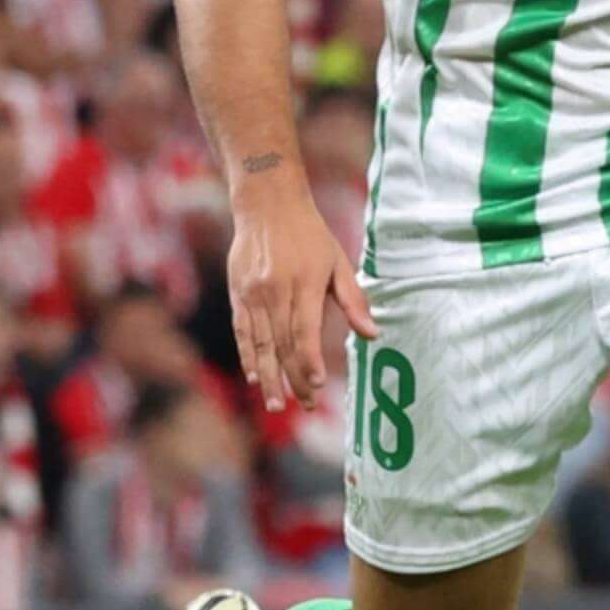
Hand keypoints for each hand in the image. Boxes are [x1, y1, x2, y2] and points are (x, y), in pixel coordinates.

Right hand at [225, 170, 375, 413]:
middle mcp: (275, 290)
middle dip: (294, 378)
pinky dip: (248, 356)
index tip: (318, 384)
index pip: (304, 330)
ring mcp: (253, 293)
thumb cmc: (310, 234)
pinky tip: (256, 377)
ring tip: (277, 404)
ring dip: (270, 376)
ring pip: (261, 342)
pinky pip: (242, 331)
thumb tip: (372, 334)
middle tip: (307, 406)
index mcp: (304, 283)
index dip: (309, 359)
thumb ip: (353, 299)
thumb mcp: (338, 260)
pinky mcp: (237, 292)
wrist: (267, 203)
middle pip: (283, 343)